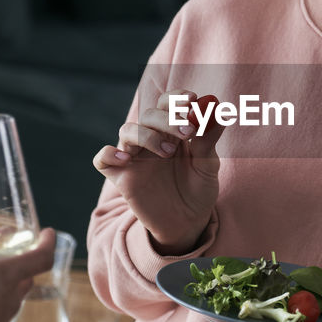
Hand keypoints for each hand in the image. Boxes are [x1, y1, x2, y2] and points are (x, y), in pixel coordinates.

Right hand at [92, 90, 225, 252]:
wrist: (188, 223)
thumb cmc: (199, 191)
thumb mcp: (208, 166)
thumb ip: (208, 139)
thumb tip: (218, 110)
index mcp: (173, 131)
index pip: (168, 103)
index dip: (177, 98)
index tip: (192, 100)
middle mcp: (151, 139)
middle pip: (149, 115)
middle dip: (167, 119)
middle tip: (187, 132)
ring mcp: (134, 157)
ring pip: (127, 130)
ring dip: (147, 136)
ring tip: (168, 153)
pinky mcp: (121, 176)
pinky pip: (103, 158)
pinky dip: (110, 153)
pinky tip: (127, 159)